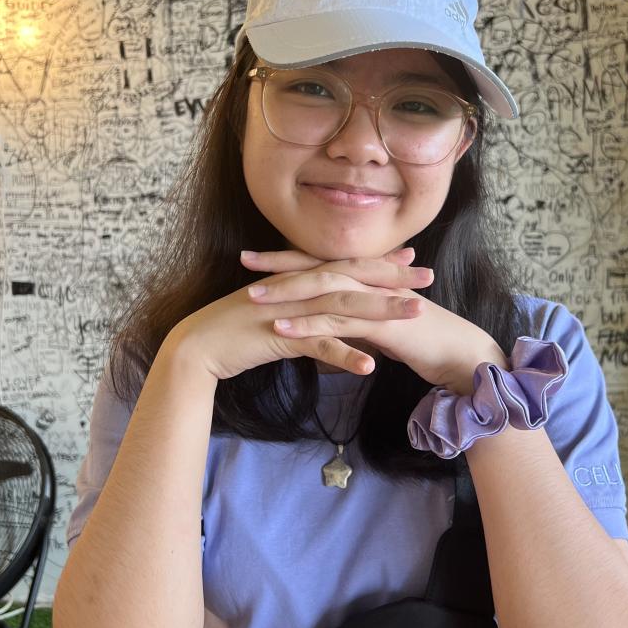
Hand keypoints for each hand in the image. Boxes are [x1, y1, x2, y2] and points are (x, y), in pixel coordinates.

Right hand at [166, 247, 430, 380]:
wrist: (198, 347)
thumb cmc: (235, 333)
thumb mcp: (276, 315)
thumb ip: (302, 311)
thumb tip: (326, 317)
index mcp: (298, 280)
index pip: (345, 266)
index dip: (379, 263)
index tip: (412, 261)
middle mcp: (298, 288)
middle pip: (353, 279)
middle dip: (393, 279)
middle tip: (429, 278)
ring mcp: (290, 310)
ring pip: (343, 307)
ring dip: (381, 311)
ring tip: (415, 315)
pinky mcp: (279, 336)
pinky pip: (317, 344)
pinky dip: (343, 354)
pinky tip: (370, 366)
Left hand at [242, 249, 508, 394]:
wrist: (461, 354)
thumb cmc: (427, 342)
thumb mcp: (387, 325)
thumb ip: (363, 318)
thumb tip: (340, 325)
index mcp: (371, 278)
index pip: (325, 260)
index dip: (292, 257)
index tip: (260, 257)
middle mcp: (371, 281)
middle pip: (319, 264)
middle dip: (280, 263)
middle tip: (244, 261)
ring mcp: (376, 300)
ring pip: (323, 288)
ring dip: (286, 291)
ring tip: (252, 297)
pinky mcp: (380, 324)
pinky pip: (337, 320)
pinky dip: (308, 323)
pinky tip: (282, 328)